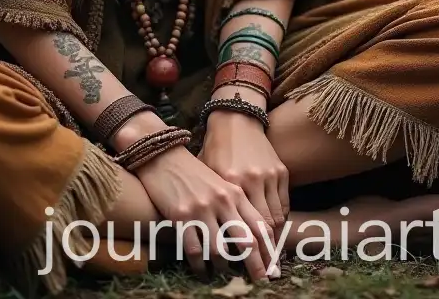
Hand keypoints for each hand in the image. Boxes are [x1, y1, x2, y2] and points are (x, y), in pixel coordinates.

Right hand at [133, 144, 278, 281]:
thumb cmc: (195, 173)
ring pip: (220, 251)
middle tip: (261, 282)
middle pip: (247, 242)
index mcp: (236, 192)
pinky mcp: (181, 217)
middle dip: (256, 266)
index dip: (269, 252)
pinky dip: (200, 267)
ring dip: (224, 268)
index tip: (274, 270)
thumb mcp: (221, 184)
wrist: (164, 155)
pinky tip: (202, 272)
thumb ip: (237, 206)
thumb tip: (253, 238)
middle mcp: (222, 201)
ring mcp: (201, 209)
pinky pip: (195, 251)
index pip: (260, 227)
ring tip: (225, 274)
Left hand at [198, 110, 289, 264]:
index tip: (245, 268)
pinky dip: (280, 219)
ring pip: (276, 219)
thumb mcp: (207, 175)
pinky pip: (284, 204)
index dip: (245, 251)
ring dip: (273, 240)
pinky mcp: (280, 171)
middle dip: (264, 255)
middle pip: (262, 229)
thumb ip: (210, 203)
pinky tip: (274, 230)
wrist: (235, 119)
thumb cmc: (215, 150)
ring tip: (270, 257)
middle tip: (265, 274)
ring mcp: (268, 176)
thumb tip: (205, 235)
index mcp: (229, 185)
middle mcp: (251, 181)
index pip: (240, 227)